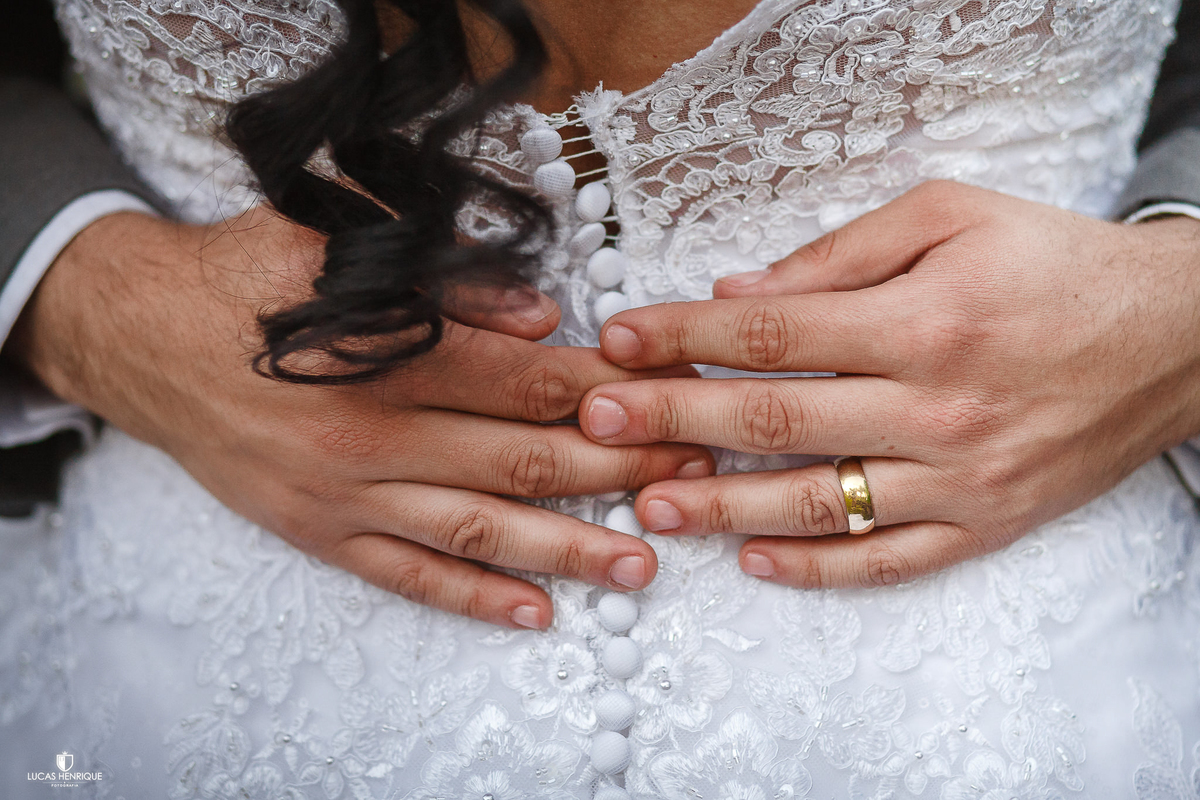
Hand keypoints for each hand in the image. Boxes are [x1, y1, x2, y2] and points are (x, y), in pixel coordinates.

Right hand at [10, 207, 712, 626]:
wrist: (143, 336)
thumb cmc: (251, 276)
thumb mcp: (340, 240)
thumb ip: (449, 274)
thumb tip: (543, 315)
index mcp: (389, 352)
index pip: (530, 379)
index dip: (611, 390)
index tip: (671, 397)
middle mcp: (374, 433)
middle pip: (523, 458)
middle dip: (618, 468)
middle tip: (690, 476)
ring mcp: (347, 493)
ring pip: (478, 528)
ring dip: (567, 548)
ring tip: (643, 564)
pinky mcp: (320, 532)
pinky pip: (406, 575)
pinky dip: (472, 597)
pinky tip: (535, 613)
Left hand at [575, 182, 1199, 587]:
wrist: (1171, 337)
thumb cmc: (1053, 263)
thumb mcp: (951, 217)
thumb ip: (839, 256)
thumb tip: (741, 294)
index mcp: (922, 320)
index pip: (772, 333)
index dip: (684, 336)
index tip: (620, 339)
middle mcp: (935, 408)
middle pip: (776, 421)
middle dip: (673, 422)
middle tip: (596, 425)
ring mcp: (959, 479)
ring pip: (817, 504)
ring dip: (723, 508)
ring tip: (650, 507)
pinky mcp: (984, 524)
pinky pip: (887, 561)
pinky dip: (817, 569)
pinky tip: (753, 563)